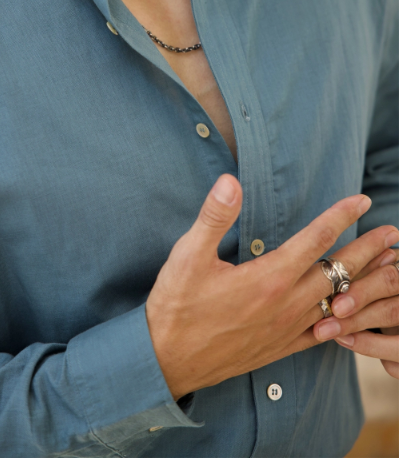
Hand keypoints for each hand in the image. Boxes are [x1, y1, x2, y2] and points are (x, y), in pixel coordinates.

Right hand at [145, 174, 397, 399]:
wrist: (167, 360)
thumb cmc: (176, 307)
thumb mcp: (187, 256)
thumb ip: (214, 217)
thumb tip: (231, 182)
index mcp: (268, 277)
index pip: (315, 239)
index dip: (341, 216)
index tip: (362, 201)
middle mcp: (285, 304)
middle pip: (337, 271)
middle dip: (368, 249)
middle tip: (393, 234)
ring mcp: (286, 329)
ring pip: (338, 303)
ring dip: (364, 283)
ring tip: (386, 270)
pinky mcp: (279, 348)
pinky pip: (324, 334)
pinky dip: (345, 320)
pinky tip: (351, 315)